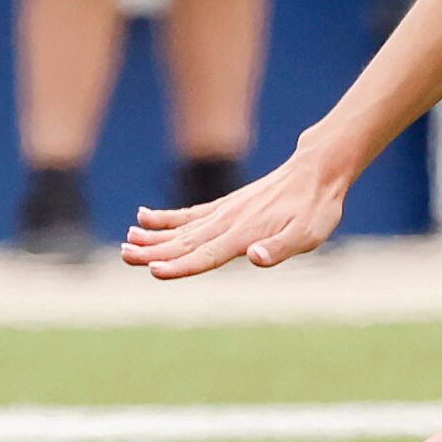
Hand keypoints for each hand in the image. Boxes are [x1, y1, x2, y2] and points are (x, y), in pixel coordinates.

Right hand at [124, 142, 349, 276]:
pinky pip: (189, 213)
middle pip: (184, 243)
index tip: (153, 270)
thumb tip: (254, 257)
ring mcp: (224, 212)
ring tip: (126, 242)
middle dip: (153, 252)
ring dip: (152, 237)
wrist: (317, 171)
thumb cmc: (316, 209)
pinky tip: (143, 216)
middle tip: (124, 256)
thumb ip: (279, 248)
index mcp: (243, 235)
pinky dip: (166, 217)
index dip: (179, 266)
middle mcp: (227, 223)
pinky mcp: (226, 204)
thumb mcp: (308, 234)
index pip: (205, 256)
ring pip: (181, 229)